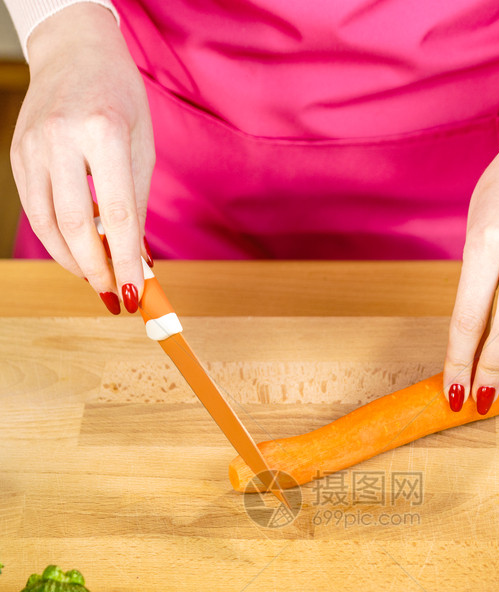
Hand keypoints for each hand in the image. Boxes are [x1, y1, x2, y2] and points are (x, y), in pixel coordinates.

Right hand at [10, 3, 154, 313]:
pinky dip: (57, 240)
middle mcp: (61, 137)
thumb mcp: (142, 146)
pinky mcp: (17, 154)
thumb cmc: (119, 98)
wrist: (74, 50)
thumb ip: (137, 205)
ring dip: (73, 262)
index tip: (135, 294)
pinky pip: (35, 210)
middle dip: (96, 270)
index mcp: (104, 132)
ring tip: (98, 280)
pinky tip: (77, 253)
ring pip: (48, 224)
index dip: (124, 261)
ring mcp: (32, 146)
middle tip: (115, 297)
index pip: (115, 214)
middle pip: (74, 225)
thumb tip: (137, 263)